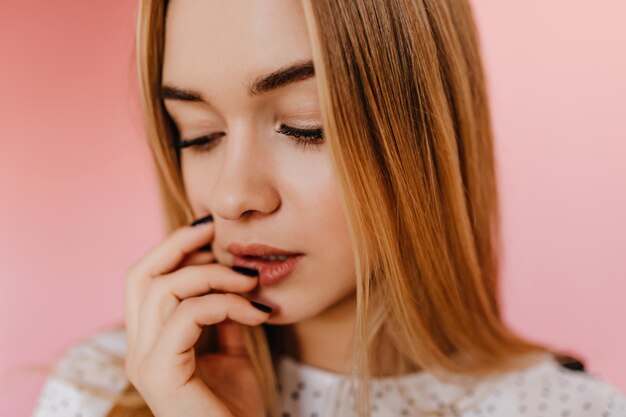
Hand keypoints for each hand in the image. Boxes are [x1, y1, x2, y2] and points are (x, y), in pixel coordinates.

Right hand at [124, 216, 270, 416]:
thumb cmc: (237, 408)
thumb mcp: (232, 349)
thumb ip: (224, 315)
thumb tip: (232, 276)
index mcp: (151, 341)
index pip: (147, 279)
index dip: (175, 248)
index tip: (214, 230)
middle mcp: (138, 350)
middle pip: (140, 274)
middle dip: (178, 244)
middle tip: (218, 231)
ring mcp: (144, 363)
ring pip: (163, 288)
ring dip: (213, 274)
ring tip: (251, 281)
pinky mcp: (161, 375)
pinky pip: (187, 315)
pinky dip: (225, 303)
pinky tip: (257, 313)